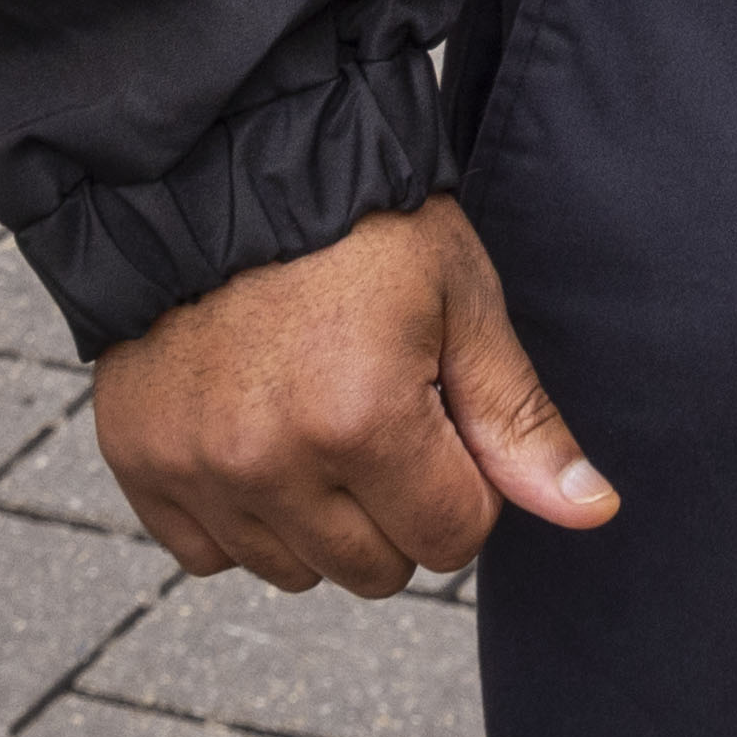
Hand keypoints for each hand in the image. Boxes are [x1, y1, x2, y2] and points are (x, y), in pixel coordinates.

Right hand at [92, 195, 617, 595]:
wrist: (230, 166)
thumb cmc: (365, 225)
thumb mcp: (463, 302)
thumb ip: (520, 422)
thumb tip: (594, 512)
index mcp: (363, 422)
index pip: (452, 538)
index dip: (468, 481)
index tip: (447, 415)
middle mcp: (270, 464)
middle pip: (374, 570)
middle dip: (402, 509)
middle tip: (388, 411)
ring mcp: (197, 472)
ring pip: (292, 571)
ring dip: (322, 518)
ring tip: (321, 412)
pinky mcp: (141, 467)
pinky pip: (211, 552)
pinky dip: (245, 513)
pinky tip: (260, 431)